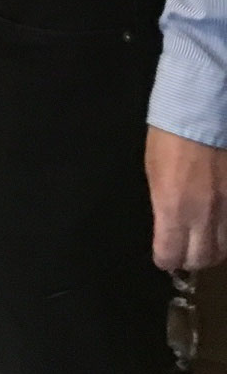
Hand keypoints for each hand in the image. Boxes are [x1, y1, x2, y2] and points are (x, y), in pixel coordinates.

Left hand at [146, 125, 226, 268]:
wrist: (201, 114)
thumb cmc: (168, 139)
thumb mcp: (154, 173)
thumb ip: (163, 204)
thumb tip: (167, 225)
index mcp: (173, 209)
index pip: (170, 254)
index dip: (165, 258)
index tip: (163, 255)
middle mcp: (202, 216)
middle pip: (201, 259)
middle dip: (190, 259)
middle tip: (184, 250)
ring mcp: (226, 210)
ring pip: (223, 249)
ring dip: (212, 250)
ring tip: (203, 242)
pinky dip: (226, 234)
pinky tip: (219, 227)